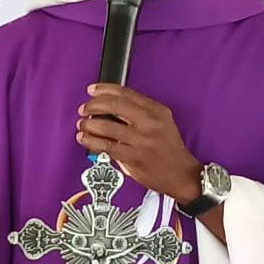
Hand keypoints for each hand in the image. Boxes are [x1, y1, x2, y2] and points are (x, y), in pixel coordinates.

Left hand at [75, 84, 202, 204]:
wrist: (181, 174)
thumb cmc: (168, 149)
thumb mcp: (161, 122)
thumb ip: (139, 112)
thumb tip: (108, 106)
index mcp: (157, 110)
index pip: (126, 93)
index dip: (104, 89)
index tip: (92, 90)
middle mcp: (150, 122)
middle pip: (114, 105)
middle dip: (93, 105)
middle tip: (84, 109)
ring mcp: (141, 140)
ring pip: (106, 126)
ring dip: (88, 124)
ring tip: (82, 125)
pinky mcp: (133, 157)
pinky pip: (105, 146)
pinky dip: (91, 141)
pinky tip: (85, 139)